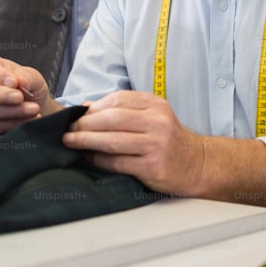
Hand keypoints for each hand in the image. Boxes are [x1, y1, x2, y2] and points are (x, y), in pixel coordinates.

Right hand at [0, 55, 52, 133]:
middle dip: (1, 96)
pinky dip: (12, 125)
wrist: (32, 107)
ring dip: (14, 112)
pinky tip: (28, 120)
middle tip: (20, 97)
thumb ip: (27, 77)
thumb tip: (20, 82)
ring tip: (34, 109)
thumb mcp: (33, 77)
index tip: (15, 82)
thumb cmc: (29, 87)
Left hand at [61, 91, 205, 196]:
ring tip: (70, 141)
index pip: (117, 100)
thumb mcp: (151, 117)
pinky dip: (99, 159)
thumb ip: (122, 110)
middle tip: (68, 129)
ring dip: (86, 140)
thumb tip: (85, 107)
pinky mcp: (153, 166)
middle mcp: (157, 122)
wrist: (197, 164)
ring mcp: (156, 144)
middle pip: (112, 119)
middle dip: (85, 124)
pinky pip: (118, 162)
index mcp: (155, 105)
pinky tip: (88, 158)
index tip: (77, 115)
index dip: (93, 107)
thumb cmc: (168, 140)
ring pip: (112, 140)